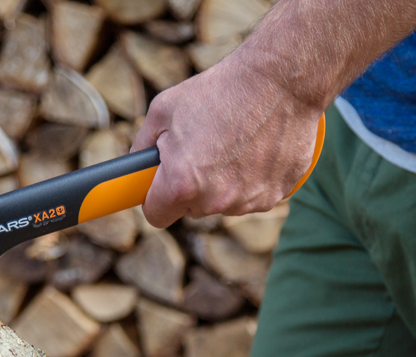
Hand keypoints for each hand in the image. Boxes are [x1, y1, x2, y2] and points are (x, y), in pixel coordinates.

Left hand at [132, 57, 323, 228]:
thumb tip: (136, 168)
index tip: (160, 184)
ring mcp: (248, 201)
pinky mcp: (274, 196)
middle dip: (191, 185)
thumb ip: (141, 146)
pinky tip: (255, 148)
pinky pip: (251, 196)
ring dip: (223, 182)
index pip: (156, 216)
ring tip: (232, 142)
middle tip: (202, 148)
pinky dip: (251, 178)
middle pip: (192, 209)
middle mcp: (214, 201)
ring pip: (223, 203)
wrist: (280, 81)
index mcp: (181, 184)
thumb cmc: (219, 91)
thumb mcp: (163, 109)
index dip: (155, 198)